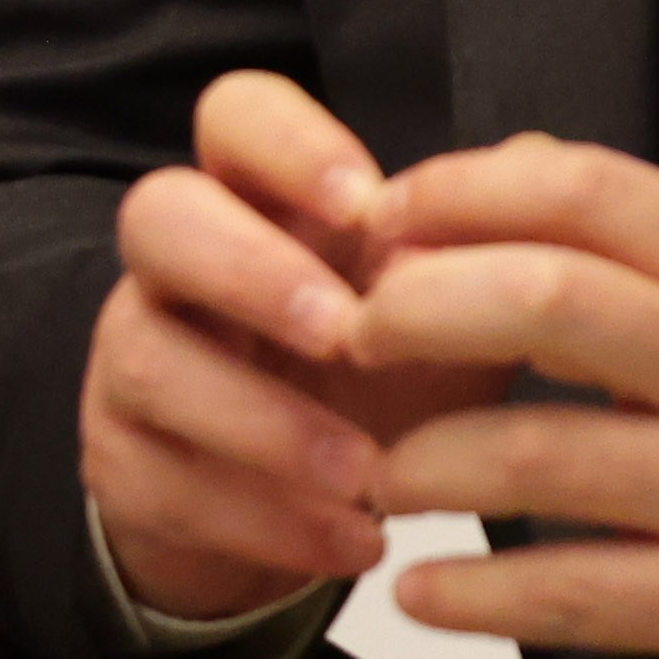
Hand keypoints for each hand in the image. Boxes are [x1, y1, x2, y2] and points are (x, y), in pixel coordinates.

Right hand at [84, 71, 518, 622]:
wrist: (292, 512)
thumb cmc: (377, 385)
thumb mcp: (443, 318)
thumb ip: (486, 246)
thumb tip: (538, 164)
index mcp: (264, 205)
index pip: (235, 116)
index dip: (286, 142)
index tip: (364, 202)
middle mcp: (181, 268)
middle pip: (158, 216)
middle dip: (249, 270)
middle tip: (344, 333)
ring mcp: (136, 359)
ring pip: (147, 360)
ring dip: (265, 422)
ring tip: (366, 477)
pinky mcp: (121, 460)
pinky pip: (161, 482)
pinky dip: (266, 521)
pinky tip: (354, 542)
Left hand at [348, 133, 658, 658]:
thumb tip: (540, 175)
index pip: (588, 191)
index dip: (461, 191)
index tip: (384, 216)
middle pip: (541, 301)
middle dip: (412, 310)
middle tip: (348, 334)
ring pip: (533, 453)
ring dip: (425, 463)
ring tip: (377, 474)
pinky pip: (574, 593)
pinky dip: (478, 599)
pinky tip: (423, 596)